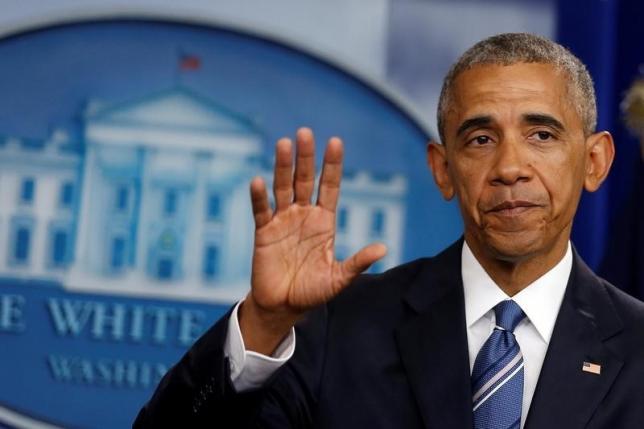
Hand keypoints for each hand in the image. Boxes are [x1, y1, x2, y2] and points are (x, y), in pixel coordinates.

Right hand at [239, 128, 386, 353]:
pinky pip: (262, 211)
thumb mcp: (339, 278)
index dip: (331, 165)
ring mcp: (283, 221)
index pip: (329, 187)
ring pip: (282, 187)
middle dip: (306, 157)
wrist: (284, 306)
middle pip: (304, 180)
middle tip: (305, 133)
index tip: (335, 142)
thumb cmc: (313, 291)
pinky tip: (258, 181)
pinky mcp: (264, 232)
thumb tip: (383, 248)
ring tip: (284, 144)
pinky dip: (259, 197)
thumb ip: (357, 263)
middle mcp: (304, 215)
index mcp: (324, 221)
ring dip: (282, 166)